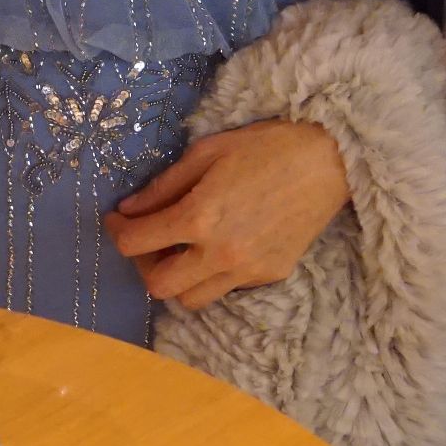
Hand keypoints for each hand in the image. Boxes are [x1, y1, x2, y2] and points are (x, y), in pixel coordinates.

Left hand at [102, 119, 349, 309]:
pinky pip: (226, 288)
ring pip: (192, 300)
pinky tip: (217, 247)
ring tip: (180, 250)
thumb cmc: (266, 146)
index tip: (117, 220)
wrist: (329, 161)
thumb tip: (129, 210)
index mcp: (199, 218)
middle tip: (148, 240)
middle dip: (143, 265)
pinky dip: (211, 275)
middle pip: (159, 287)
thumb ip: (163, 186)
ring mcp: (247, 271)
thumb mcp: (206, 152)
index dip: (117, 232)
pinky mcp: (270, 276)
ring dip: (176, 279)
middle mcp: (219, 254)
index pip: (136, 243)